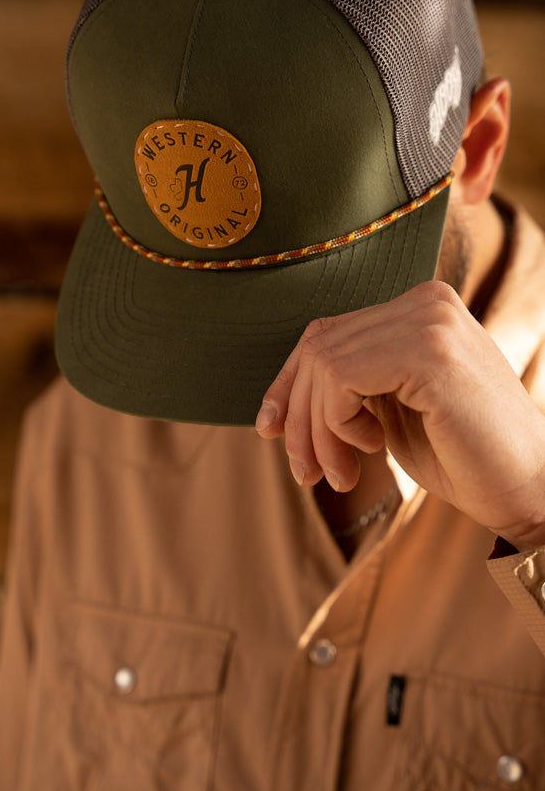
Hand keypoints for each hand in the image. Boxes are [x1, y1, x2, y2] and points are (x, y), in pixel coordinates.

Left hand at [256, 281, 544, 549]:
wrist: (529, 490)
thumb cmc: (462, 456)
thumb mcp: (389, 412)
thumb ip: (348, 387)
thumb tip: (277, 402)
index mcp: (420, 307)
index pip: (326, 332)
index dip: (288, 381)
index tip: (271, 428)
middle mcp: (425, 300)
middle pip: (318, 346)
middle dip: (300, 417)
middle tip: (310, 472)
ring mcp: (430, 320)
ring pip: (323, 364)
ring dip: (318, 432)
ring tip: (341, 474)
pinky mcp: (430, 351)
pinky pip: (340, 379)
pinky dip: (338, 425)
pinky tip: (372, 450)